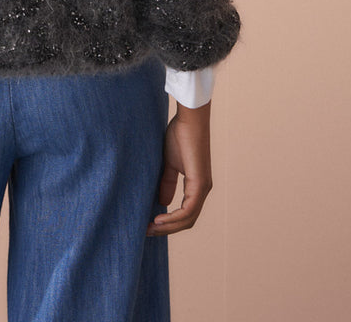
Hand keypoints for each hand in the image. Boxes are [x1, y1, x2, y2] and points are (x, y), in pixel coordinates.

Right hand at [146, 103, 212, 235]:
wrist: (190, 120)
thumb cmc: (180, 136)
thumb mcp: (170, 163)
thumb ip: (167, 182)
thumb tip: (162, 202)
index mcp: (197, 186)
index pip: (185, 213)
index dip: (168, 222)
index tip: (149, 224)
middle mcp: (203, 190)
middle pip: (187, 221)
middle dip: (166, 229)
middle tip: (146, 231)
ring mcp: (203, 188)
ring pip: (188, 219)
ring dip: (168, 227)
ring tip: (150, 228)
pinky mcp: (200, 184)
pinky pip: (188, 210)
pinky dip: (173, 218)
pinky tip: (158, 219)